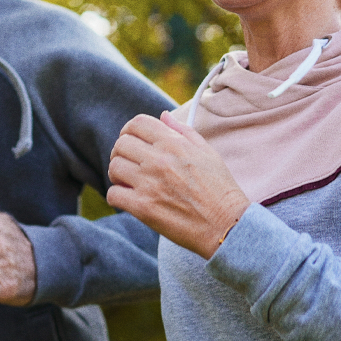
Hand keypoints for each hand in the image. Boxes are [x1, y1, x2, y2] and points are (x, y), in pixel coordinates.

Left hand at [107, 112, 249, 258]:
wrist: (226, 225)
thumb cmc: (220, 189)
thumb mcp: (207, 152)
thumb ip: (183, 131)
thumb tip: (163, 116)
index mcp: (174, 143)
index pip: (136, 123)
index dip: (129, 131)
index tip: (132, 142)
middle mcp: (159, 159)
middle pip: (121, 144)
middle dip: (121, 153)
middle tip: (129, 165)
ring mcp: (149, 183)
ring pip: (114, 167)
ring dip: (118, 174)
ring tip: (128, 182)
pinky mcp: (143, 207)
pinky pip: (113, 194)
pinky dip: (117, 197)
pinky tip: (129, 200)